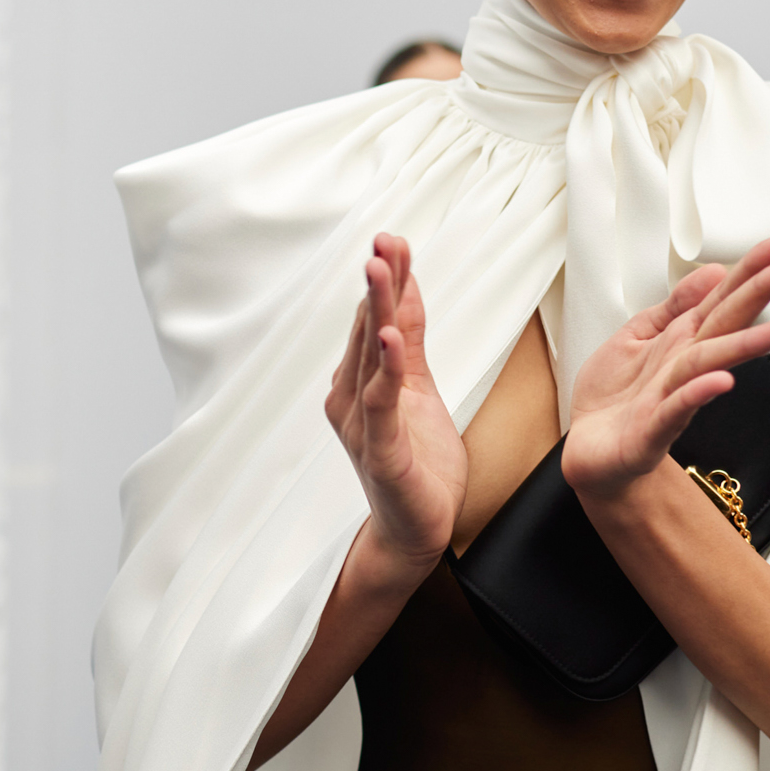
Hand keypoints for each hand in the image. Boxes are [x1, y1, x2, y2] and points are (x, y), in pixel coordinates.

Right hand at [325, 234, 466, 566]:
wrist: (414, 531)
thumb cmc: (416, 461)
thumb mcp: (419, 388)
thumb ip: (411, 340)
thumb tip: (406, 286)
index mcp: (359, 382)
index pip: (374, 320)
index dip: (388, 279)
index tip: (395, 239)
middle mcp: (350, 398)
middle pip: (368, 331)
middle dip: (379, 284)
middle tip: (383, 240)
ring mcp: (362, 426)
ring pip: (370, 359)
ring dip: (376, 312)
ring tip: (381, 271)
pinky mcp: (380, 453)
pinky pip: (381, 405)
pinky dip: (386, 371)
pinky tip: (392, 340)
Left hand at [563, 237, 769, 499]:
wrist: (592, 453)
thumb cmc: (615, 399)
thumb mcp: (639, 335)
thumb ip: (675, 305)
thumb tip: (712, 271)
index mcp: (681, 339)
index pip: (724, 297)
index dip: (751, 269)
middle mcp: (683, 365)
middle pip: (728, 322)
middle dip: (763, 294)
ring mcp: (671, 397)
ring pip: (712, 363)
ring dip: (749, 344)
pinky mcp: (651, 432)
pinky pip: (675, 410)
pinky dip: (697, 394)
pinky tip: (720, 381)